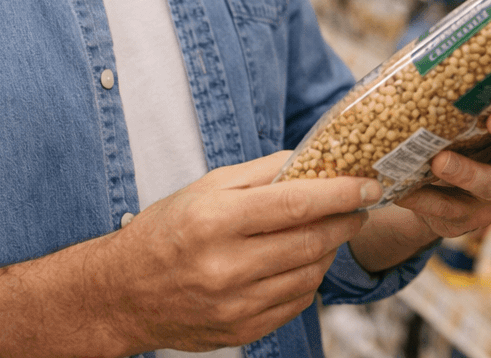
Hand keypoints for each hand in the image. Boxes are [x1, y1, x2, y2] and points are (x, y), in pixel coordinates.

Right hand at [99, 151, 376, 352]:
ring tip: (330, 231)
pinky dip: (309, 278)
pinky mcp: (241, 330)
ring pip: (309, 274)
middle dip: (345, 220)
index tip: (368, 184)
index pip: (295, 204)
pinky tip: (304, 261)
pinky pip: (296, 303)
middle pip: (310, 241)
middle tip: (360, 206)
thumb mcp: (204, 188)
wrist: (122, 293)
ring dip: (330, 250)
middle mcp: (225, 265)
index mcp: (215, 220)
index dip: (341, 193)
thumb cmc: (165, 231)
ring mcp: (234, 304)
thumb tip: (310, 159)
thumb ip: (260, 172)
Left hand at [394, 73, 490, 239]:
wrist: (427, 188)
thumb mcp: (464, 106)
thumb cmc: (454, 130)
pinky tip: (404, 191)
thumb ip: (465, 80)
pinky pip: (448, 209)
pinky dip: (425, 199)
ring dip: (467, 172)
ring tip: (440, 160)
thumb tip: (446, 34)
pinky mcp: (466, 217)